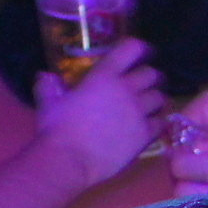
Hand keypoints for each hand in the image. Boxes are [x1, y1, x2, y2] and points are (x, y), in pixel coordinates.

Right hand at [33, 37, 163, 187]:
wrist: (71, 159)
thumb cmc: (57, 128)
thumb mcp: (49, 101)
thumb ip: (49, 86)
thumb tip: (46, 77)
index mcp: (104, 75)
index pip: (132, 48)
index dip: (142, 48)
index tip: (146, 52)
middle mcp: (126, 89)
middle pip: (152, 74)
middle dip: (153, 76)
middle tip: (150, 82)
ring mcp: (138, 112)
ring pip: (160, 98)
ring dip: (157, 98)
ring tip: (152, 104)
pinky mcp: (145, 135)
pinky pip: (162, 122)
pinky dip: (159, 121)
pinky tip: (153, 125)